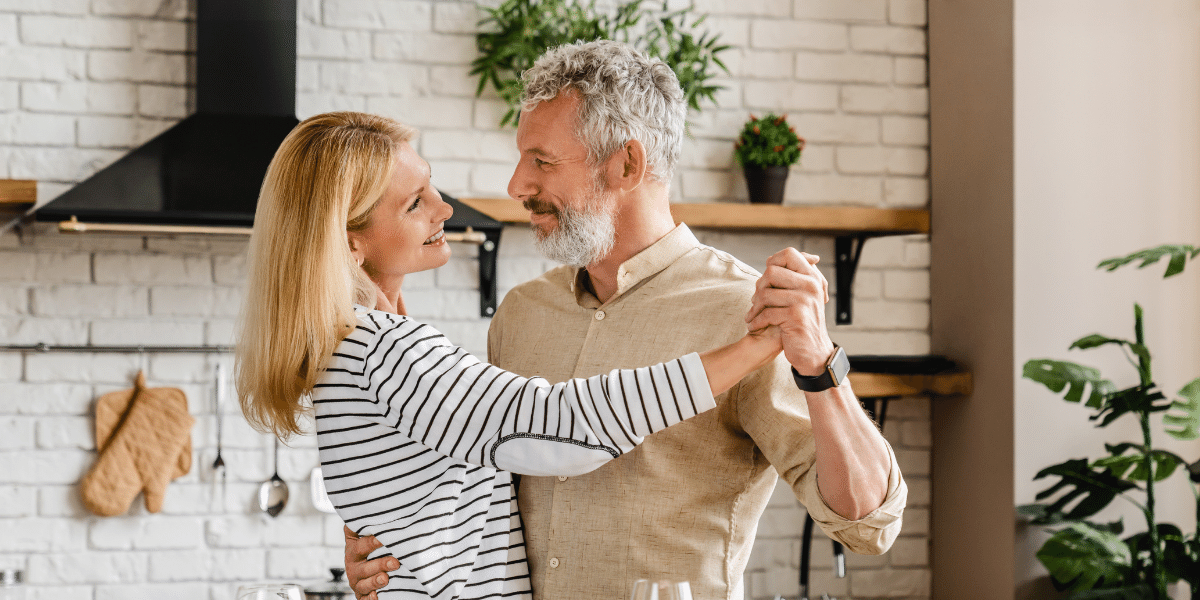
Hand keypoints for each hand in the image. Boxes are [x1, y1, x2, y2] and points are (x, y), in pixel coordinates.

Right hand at [344, 526, 397, 599]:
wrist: (366, 565)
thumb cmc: (371, 545)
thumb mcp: (365, 532)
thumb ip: (371, 522)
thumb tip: (382, 505)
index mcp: (354, 549)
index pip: (361, 545)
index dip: (372, 542)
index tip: (384, 538)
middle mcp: (354, 566)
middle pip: (364, 567)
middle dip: (380, 564)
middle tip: (395, 562)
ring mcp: (358, 582)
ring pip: (364, 584)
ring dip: (376, 581)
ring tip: (386, 579)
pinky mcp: (363, 595)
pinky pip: (365, 599)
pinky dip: (371, 598)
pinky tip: (378, 596)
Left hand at [744, 248, 835, 375]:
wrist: (813, 352)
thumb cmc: (802, 322)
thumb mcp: (803, 296)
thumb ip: (792, 277)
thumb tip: (771, 259)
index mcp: (812, 277)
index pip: (789, 254)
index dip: (773, 262)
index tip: (766, 278)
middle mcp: (811, 286)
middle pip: (771, 272)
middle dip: (759, 287)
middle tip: (756, 301)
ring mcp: (804, 300)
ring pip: (765, 293)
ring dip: (754, 307)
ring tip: (752, 315)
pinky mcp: (796, 317)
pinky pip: (766, 313)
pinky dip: (756, 321)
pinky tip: (754, 326)